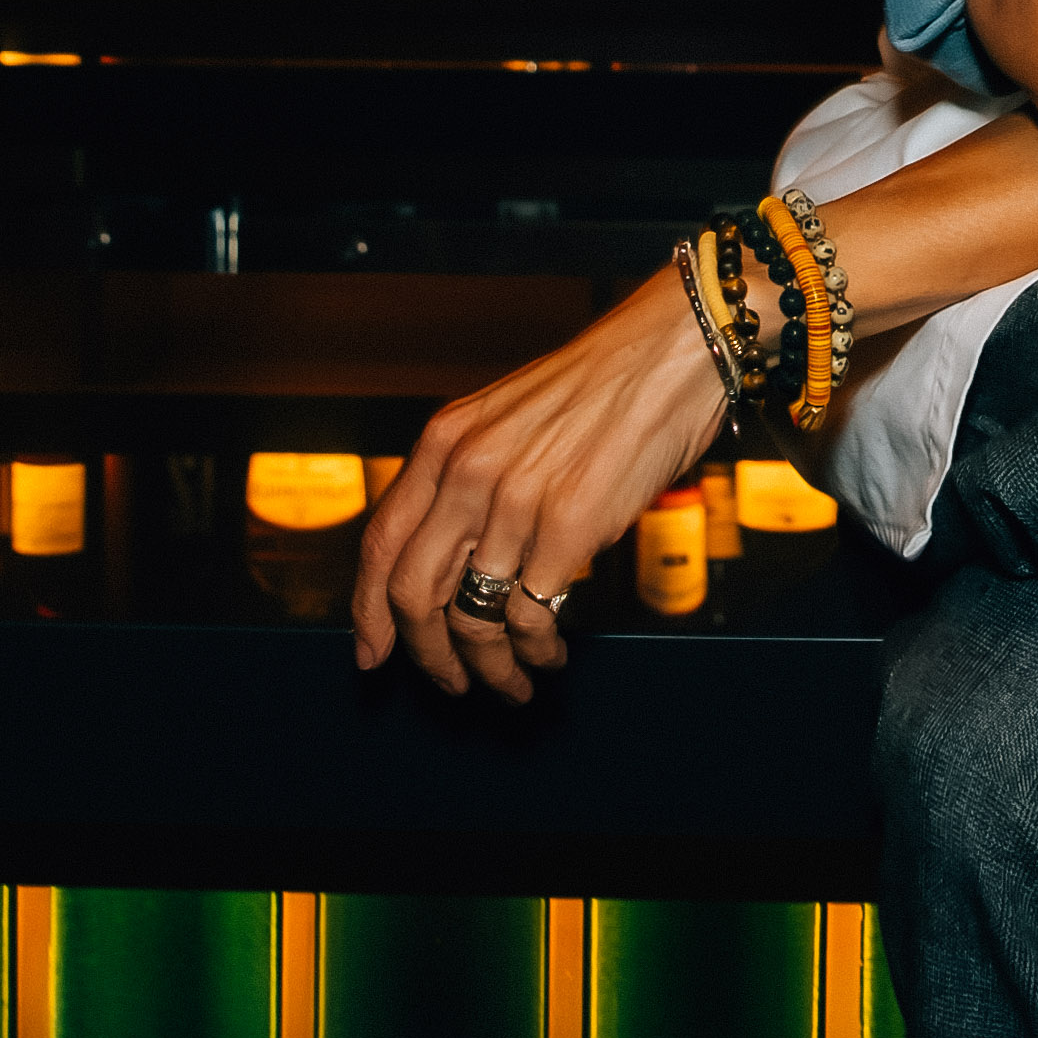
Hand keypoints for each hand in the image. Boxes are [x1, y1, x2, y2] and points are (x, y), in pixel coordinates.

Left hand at [351, 273, 734, 701]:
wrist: (670, 352)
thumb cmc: (597, 390)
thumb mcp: (504, 420)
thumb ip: (466, 480)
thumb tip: (448, 563)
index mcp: (443, 442)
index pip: (380, 544)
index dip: (368, 610)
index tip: (373, 654)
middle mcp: (468, 471)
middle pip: (413, 594)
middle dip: (427, 656)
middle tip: (450, 684)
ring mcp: (517, 500)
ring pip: (472, 617)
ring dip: (487, 667)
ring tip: (511, 684)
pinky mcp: (572, 526)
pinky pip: (532, 615)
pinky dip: (536, 651)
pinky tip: (550, 654)